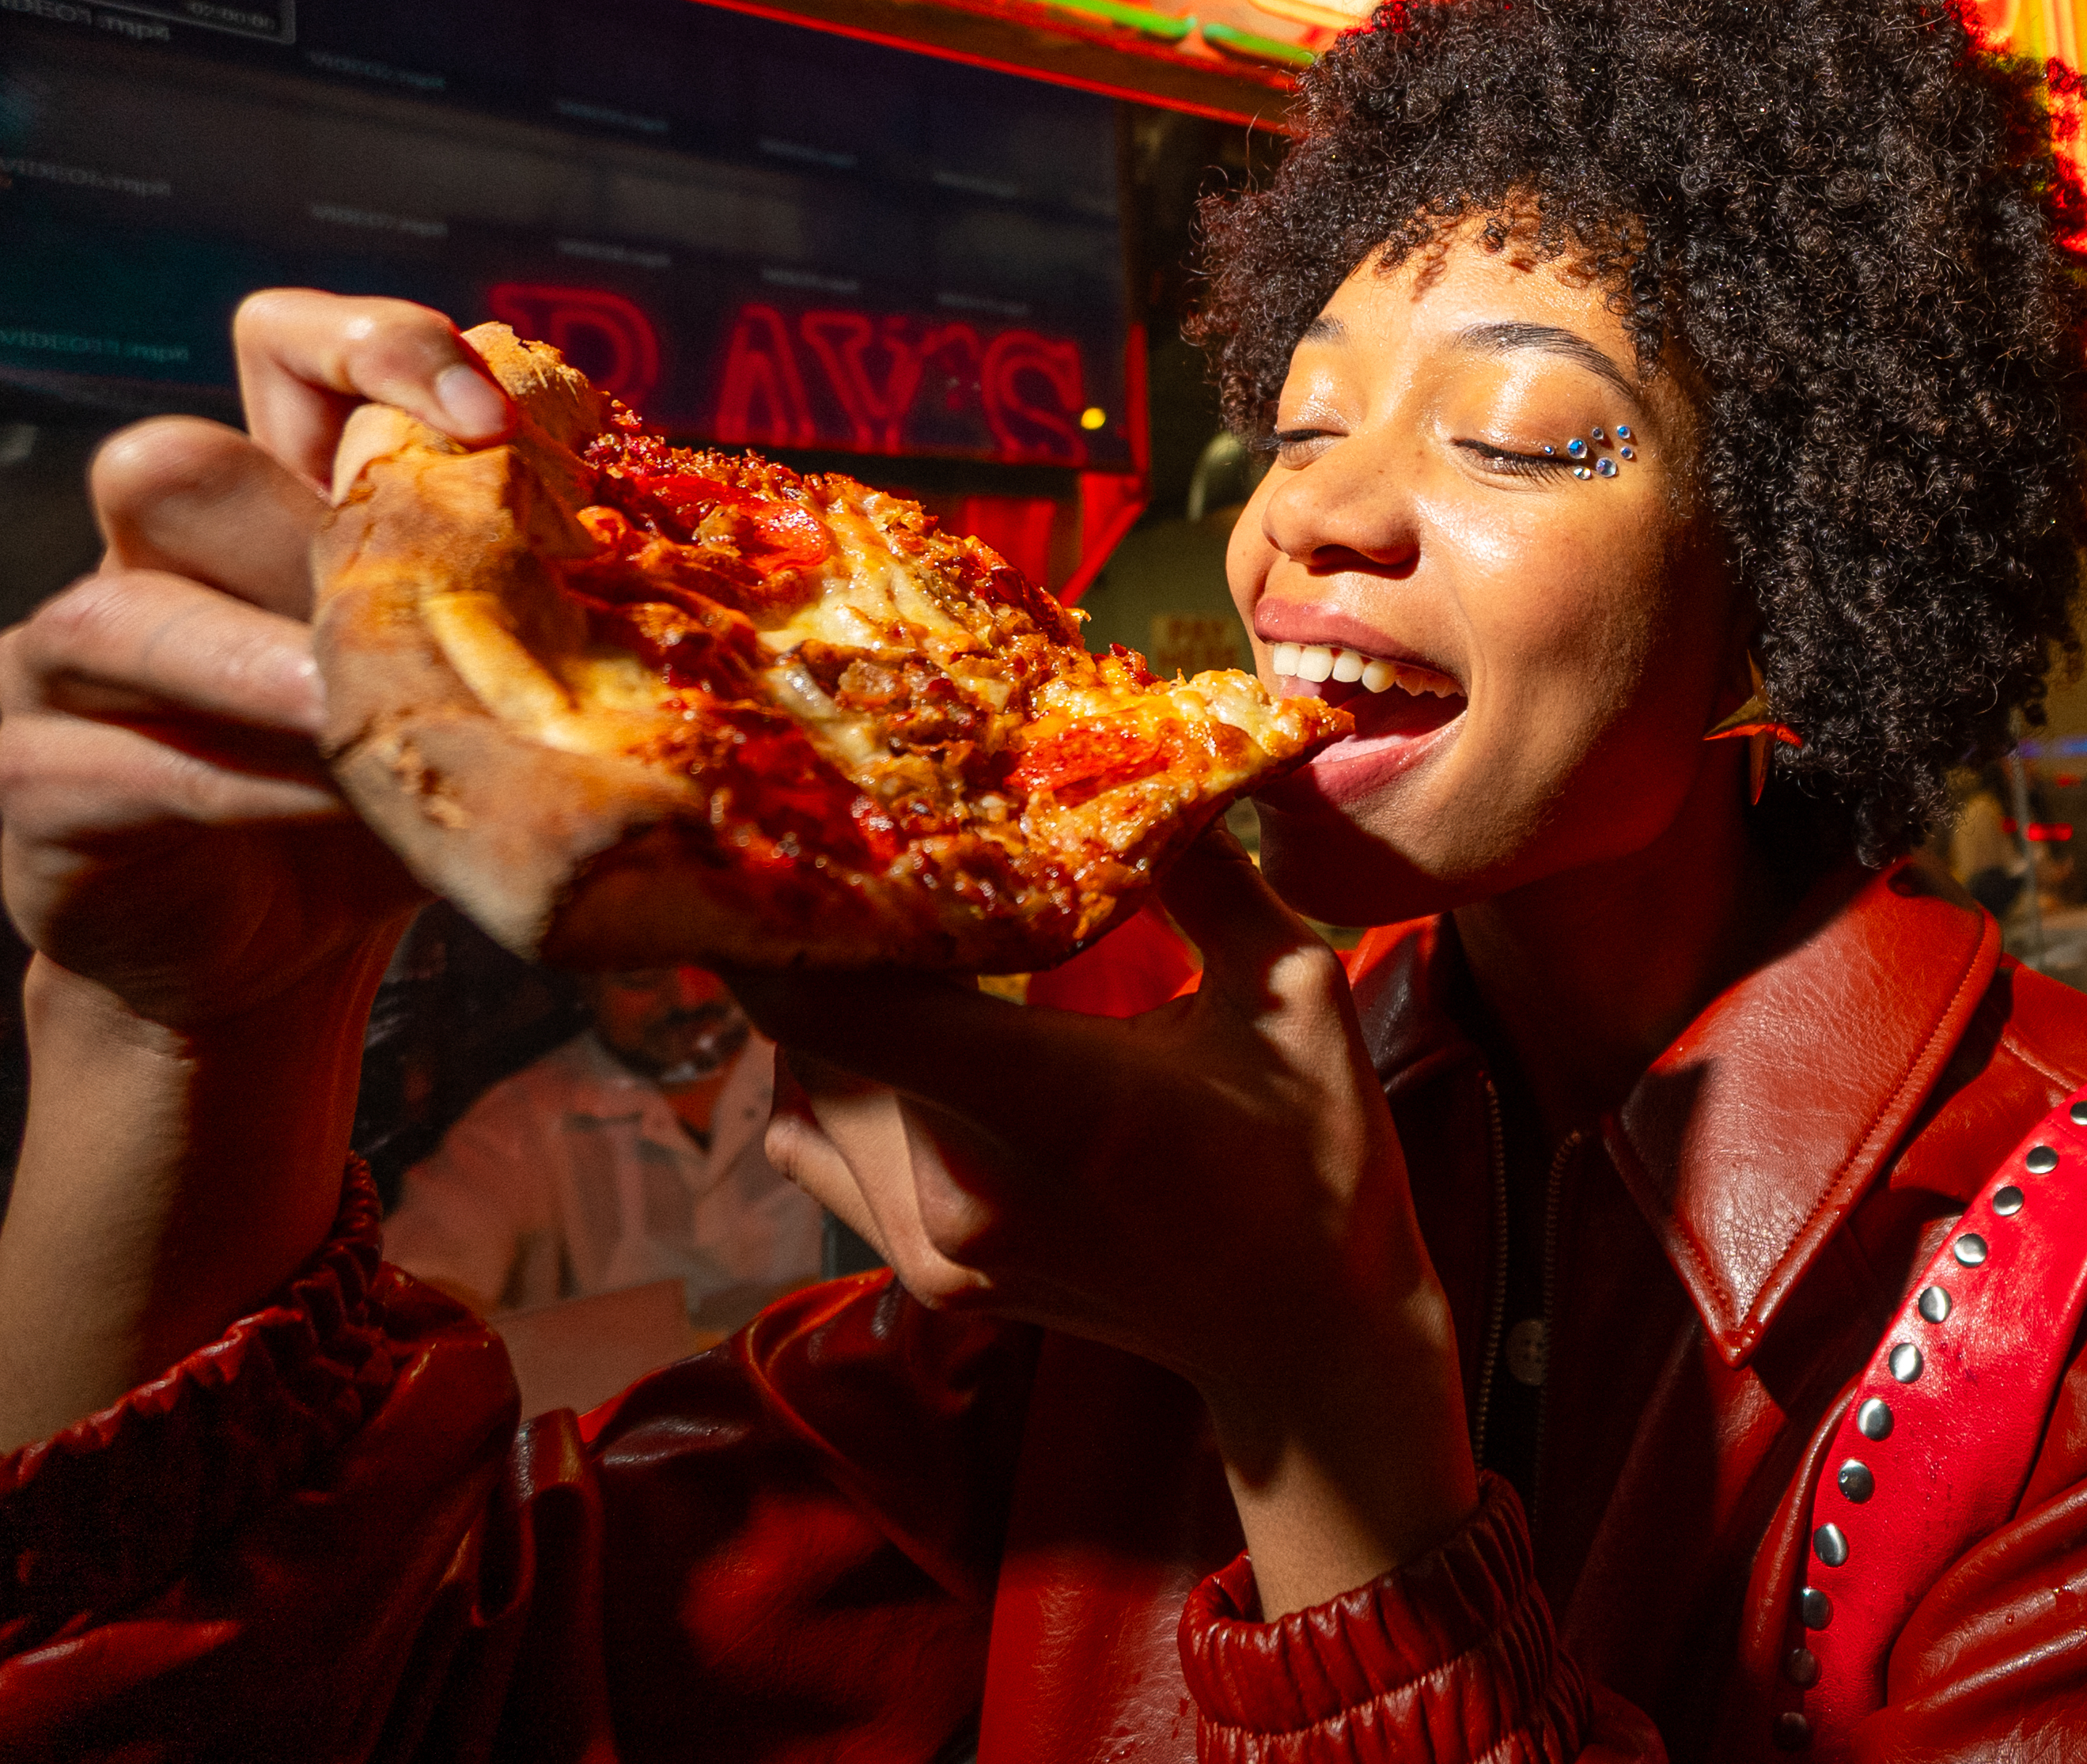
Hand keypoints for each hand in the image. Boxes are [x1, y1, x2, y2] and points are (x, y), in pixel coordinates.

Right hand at [0, 290, 510, 1031]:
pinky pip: (106, 761)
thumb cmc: (386, 797)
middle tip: (426, 605)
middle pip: (170, 465)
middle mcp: (158, 559)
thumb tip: (674, 567)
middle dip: (297, 528)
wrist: (265, 962)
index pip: (282, 346)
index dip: (373, 347)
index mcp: (274, 499)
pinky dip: (235, 785)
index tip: (492, 420)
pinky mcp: (39, 783)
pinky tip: (335, 804)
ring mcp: (74, 668)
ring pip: (115, 614)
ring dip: (263, 669)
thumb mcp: (469, 689)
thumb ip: (518, 610)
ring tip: (367, 715)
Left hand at [741, 833, 1476, 1612]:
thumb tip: (1135, 752)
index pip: (838, 1008)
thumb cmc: (1316, 1155)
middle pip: (813, 1029)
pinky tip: (898, 1025)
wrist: (1307, 1334)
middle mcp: (962, 1190)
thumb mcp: (1292, 987)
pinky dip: (837, 1076)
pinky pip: (821, 1146)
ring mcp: (932, 1248)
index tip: (769, 825)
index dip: (773, 917)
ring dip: (834, 1000)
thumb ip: (1202, 871)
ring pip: (810, 1084)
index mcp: (1053, 1107)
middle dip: (824, 931)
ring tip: (881, 920)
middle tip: (854, 837)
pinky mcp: (926, 1275)